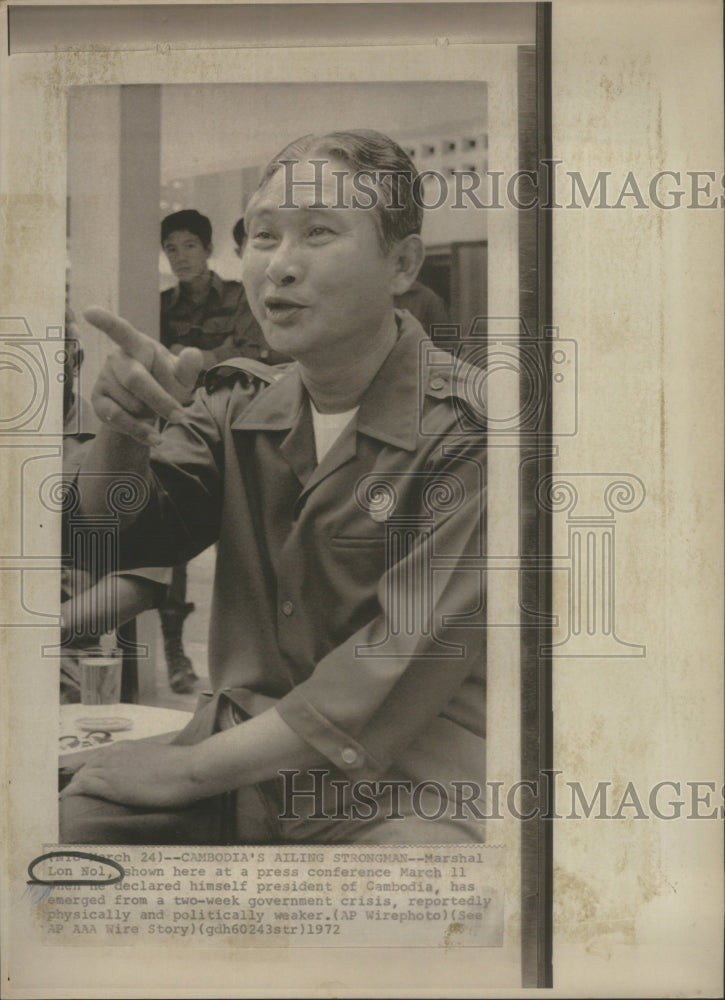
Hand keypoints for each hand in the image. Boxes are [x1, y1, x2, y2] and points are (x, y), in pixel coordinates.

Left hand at [60, 739, 203, 807]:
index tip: (90, 783)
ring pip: (82, 775)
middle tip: (77, 796)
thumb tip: (156, 774)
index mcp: (129, 747)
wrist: (188, 769)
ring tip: (70, 801)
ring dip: (75, 787)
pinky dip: (71, 793)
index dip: (93, 771)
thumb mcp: (164, 761)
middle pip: (88, 766)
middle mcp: (116, 753)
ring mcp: (112, 767)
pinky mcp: (110, 783)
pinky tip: (65, 801)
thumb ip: (152, 765)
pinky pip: (82, 786)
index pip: (101, 758)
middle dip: (81, 779)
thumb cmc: (185, 767)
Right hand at [85, 308, 204, 445]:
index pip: (121, 331)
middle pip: (135, 379)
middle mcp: (117, 359)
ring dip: (150, 413)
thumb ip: (188, 367)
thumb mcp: (182, 377)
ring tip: (154, 411)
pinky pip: (117, 417)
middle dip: (159, 400)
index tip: (89, 312)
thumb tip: (194, 354)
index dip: (106, 322)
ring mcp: (105, 379)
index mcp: (138, 345)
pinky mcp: (98, 400)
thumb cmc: (166, 384)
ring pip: (130, 402)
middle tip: (180, 417)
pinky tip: (153, 436)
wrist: (149, 410)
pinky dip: (139, 430)